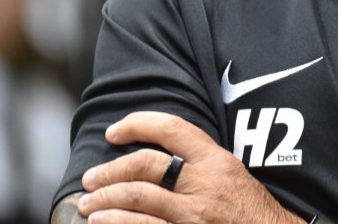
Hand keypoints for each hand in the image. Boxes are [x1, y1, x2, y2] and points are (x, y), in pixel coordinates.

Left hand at [79, 111, 304, 223]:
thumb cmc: (249, 211)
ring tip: (88, 206)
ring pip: (139, 199)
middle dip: (109, 171)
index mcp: (216, 161)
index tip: (113, 132)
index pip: (172, 128)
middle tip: (89, 180)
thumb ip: (198, 163)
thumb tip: (154, 157)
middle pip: (145, 165)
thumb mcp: (230, 176)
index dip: (137, 124)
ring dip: (105, 201)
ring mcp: (194, 216)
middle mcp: (204, 185)